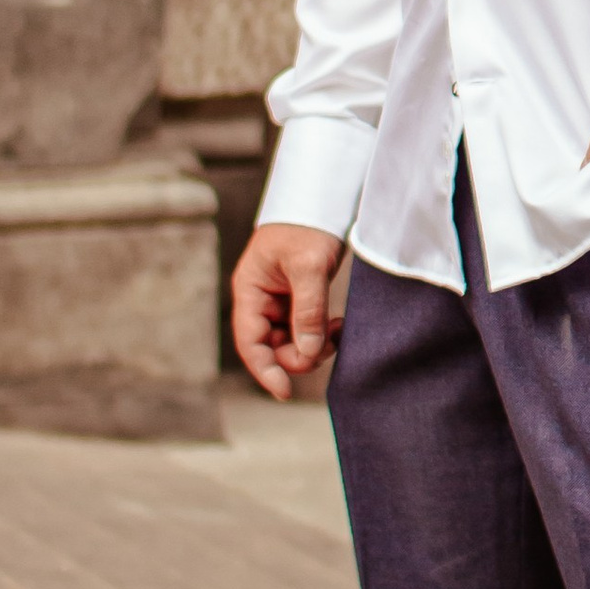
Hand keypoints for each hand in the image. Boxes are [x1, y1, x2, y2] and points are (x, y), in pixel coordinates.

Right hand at [231, 220, 348, 397]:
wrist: (324, 196)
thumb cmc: (308, 224)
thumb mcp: (308, 266)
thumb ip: (307, 310)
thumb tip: (307, 353)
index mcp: (250, 290)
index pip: (250, 342)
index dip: (265, 370)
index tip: (285, 392)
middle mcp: (261, 299)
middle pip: (272, 347)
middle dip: (299, 354)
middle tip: (329, 345)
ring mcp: (280, 300)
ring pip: (292, 341)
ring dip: (314, 345)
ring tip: (338, 330)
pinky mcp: (300, 298)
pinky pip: (306, 329)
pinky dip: (322, 334)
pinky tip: (339, 326)